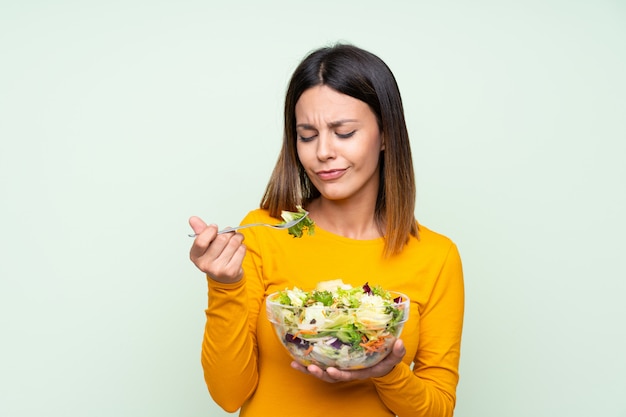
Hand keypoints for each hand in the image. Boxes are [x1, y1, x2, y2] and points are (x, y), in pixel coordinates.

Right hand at [188, 216, 245, 283]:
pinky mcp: (231, 271)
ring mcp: (218, 269)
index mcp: (196, 256)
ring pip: (234, 243)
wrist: (224, 278)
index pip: (201, 241)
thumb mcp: (205, 244)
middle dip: (228, 232)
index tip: (215, 227)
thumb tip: (193, 219)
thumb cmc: (215, 258)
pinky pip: (241, 250)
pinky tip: (238, 249)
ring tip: (236, 238)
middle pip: (221, 239)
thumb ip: (200, 231)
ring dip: (238, 237)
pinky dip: (242, 246)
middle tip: (230, 233)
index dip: (210, 231)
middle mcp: (205, 265)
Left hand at [290, 339, 405, 382]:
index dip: (340, 373)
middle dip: (320, 373)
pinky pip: (319, 365)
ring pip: (322, 372)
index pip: (349, 374)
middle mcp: (348, 371)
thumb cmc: (386, 359)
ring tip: (295, 364)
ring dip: (308, 370)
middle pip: (332, 376)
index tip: (331, 370)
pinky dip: (306, 364)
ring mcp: (340, 368)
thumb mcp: (394, 356)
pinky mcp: (334, 363)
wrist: (381, 362)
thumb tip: (399, 343)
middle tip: (310, 367)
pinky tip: (295, 359)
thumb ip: (398, 352)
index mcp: (361, 371)